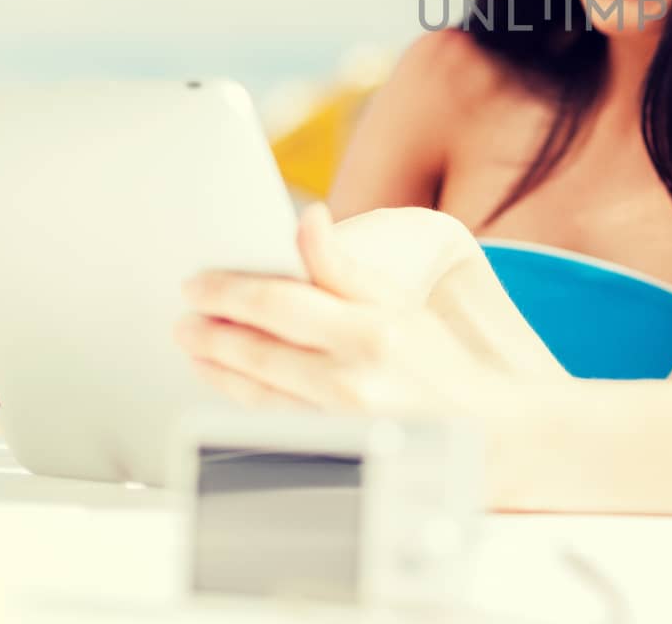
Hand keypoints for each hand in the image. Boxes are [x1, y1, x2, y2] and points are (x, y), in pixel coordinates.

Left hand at [175, 204, 527, 416]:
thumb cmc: (442, 362)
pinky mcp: (337, 452)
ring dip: (218, 366)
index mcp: (372, 329)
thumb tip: (306, 219)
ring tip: (196, 346)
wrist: (489, 432)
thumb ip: (344, 265)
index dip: (230, 290)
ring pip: (257, 390)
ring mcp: (342, 422)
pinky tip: (230, 382)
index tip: (197, 282)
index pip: (280, 302)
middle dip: (211, 330)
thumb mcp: (400, 302)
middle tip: (183, 316)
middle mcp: (354, 378)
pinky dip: (243, 398)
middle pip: (259, 348)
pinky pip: (274, 419)